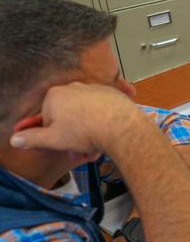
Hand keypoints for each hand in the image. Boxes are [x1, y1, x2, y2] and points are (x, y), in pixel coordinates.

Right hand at [10, 82, 142, 153]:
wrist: (121, 126)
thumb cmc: (84, 132)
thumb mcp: (52, 139)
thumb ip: (32, 139)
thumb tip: (15, 140)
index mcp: (54, 95)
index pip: (47, 118)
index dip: (54, 136)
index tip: (62, 147)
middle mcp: (74, 87)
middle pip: (68, 117)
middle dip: (73, 138)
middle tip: (80, 153)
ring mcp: (94, 89)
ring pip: (86, 115)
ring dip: (88, 134)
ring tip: (95, 150)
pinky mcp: (113, 94)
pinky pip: (102, 111)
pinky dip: (103, 123)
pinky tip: (108, 136)